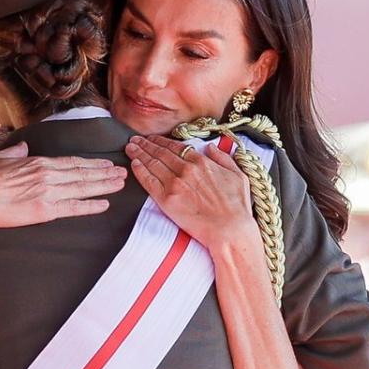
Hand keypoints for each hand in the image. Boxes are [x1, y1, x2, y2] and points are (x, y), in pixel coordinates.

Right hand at [0, 141, 127, 233]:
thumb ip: (14, 152)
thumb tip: (22, 146)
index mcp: (37, 163)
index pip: (71, 162)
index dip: (91, 163)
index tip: (105, 163)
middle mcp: (46, 175)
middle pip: (82, 172)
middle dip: (105, 173)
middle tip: (123, 172)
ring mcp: (48, 192)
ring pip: (83, 187)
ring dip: (104, 185)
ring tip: (120, 184)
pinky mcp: (45, 210)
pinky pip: (74, 207)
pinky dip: (90, 205)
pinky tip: (104, 204)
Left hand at [124, 135, 257, 248]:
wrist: (229, 230)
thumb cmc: (237, 206)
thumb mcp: (238, 175)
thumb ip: (223, 158)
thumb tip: (211, 147)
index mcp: (201, 162)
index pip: (175, 147)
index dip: (161, 141)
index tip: (152, 138)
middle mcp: (186, 169)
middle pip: (160, 153)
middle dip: (146, 144)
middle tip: (134, 140)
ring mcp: (175, 184)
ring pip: (152, 164)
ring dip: (139, 154)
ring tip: (130, 148)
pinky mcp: (167, 200)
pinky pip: (149, 181)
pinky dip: (140, 171)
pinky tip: (133, 164)